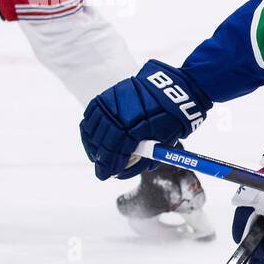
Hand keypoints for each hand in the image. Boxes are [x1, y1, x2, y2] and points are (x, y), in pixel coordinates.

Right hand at [79, 60, 209, 180]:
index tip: (106, 175)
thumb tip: (125, 172)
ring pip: (93, 127)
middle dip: (101, 159)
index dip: (110, 166)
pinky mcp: (108, 94)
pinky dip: (90, 126)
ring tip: (96, 155)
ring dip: (93, 144)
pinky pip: (92, 112)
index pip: (116, 152)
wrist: (173, 88)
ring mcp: (112, 103)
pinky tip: (93, 136)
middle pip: (103, 141)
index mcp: (136, 128)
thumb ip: (145, 157)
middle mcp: (120, 115)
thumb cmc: (173, 117)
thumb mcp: (164, 141)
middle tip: (102, 169)